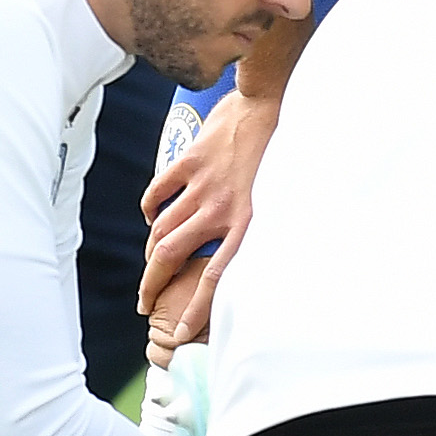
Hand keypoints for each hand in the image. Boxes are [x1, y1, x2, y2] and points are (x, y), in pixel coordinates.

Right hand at [139, 92, 272, 344]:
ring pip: (160, 229)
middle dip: (152, 286)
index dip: (196, 311)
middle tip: (146, 304)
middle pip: (169, 257)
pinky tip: (151, 218)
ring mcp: (201, 185)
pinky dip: (149, 210)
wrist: (276, 102)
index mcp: (248, 224)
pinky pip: (158, 193)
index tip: (180, 334)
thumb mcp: (287, 200)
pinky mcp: (189, 161)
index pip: (214, 280)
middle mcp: (220, 209)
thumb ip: (267, 232)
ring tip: (151, 268)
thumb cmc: (289, 154)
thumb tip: (260, 263)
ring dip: (150, 253)